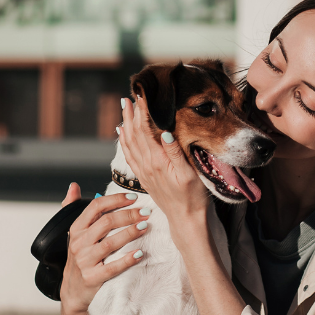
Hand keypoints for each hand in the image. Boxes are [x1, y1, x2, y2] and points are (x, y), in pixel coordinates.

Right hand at [57, 184, 151, 314]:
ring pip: (110, 243)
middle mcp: (79, 243)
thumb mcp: (74, 234)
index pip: (95, 207)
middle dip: (129, 215)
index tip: (134, 198)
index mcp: (76, 229)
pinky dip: (127, 259)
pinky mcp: (92, 278)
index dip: (115, 200)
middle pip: (106, 223)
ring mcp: (85, 261)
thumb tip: (74, 186)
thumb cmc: (79, 258)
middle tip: (146, 213)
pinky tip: (140, 253)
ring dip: (130, 233)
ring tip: (146, 226)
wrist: (73, 291)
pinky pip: (112, 267)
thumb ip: (73, 208)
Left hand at [118, 96, 209, 227]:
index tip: (141, 95)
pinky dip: (124, 141)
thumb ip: (176, 152)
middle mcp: (146, 165)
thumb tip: (164, 131)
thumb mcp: (189, 173)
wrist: (185, 219)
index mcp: (157, 161)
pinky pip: (129, 155)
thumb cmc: (192, 197)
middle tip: (129, 96)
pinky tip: (122, 133)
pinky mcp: (144, 177)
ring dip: (125, 124)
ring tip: (123, 108)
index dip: (142, 111)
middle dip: (130, 114)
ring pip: (129, 143)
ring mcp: (143, 171)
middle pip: (133, 134)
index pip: (145, 130)